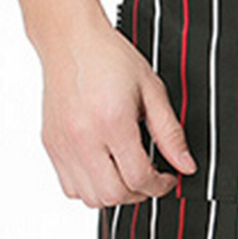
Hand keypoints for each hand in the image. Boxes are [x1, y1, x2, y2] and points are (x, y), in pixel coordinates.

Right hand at [38, 17, 197, 207]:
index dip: (161, 185)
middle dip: (140, 193)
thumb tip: (186, 165)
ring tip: (127, 176)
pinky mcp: (51, 146)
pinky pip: (71, 188)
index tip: (168, 178)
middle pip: (115, 194)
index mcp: (111, 122)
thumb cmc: (109, 58)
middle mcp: (83, 138)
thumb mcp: (152, 90)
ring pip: (91, 198)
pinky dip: (91, 189)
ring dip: (115, 195)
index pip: (139, 177)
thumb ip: (170, 133)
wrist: (70, 40)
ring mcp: (63, 144)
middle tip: (150, 179)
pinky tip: (104, 171)